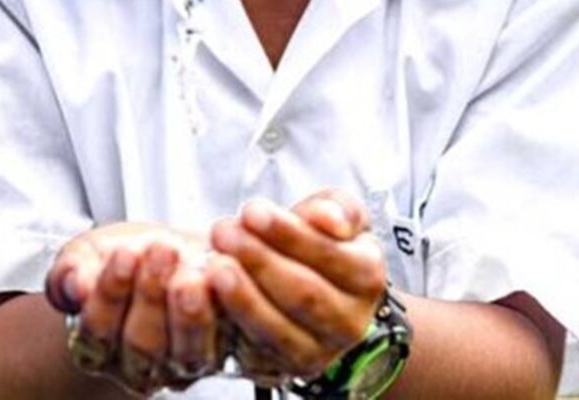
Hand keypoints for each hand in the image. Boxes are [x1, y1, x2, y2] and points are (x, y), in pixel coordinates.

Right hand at [45, 222, 226, 393]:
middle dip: (152, 294)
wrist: (168, 254)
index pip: (97, 333)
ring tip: (191, 270)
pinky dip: (228, 310)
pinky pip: (229, 339)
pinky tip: (223, 277)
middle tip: (163, 251)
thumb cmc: (123, 256)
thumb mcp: (87, 254)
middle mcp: (139, 365)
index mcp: (97, 346)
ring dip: (190, 311)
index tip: (125, 254)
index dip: (111, 294)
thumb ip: (71, 271)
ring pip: (186, 351)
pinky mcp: (224, 348)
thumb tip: (75, 284)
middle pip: (142, 344)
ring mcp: (183, 361)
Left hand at [208, 189, 386, 384]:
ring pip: (277, 329)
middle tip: (224, 232)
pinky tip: (211, 296)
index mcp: (367, 276)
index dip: (288, 233)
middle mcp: (348, 322)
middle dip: (258, 260)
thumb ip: (338, 209)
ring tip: (215, 263)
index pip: (328, 255)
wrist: (325, 291)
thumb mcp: (341, 214)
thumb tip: (328, 220)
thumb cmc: (328, 245)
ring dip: (241, 296)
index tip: (253, 211)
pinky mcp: (282, 370)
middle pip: (302, 293)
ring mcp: (316, 351)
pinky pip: (253, 352)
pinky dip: (230, 324)